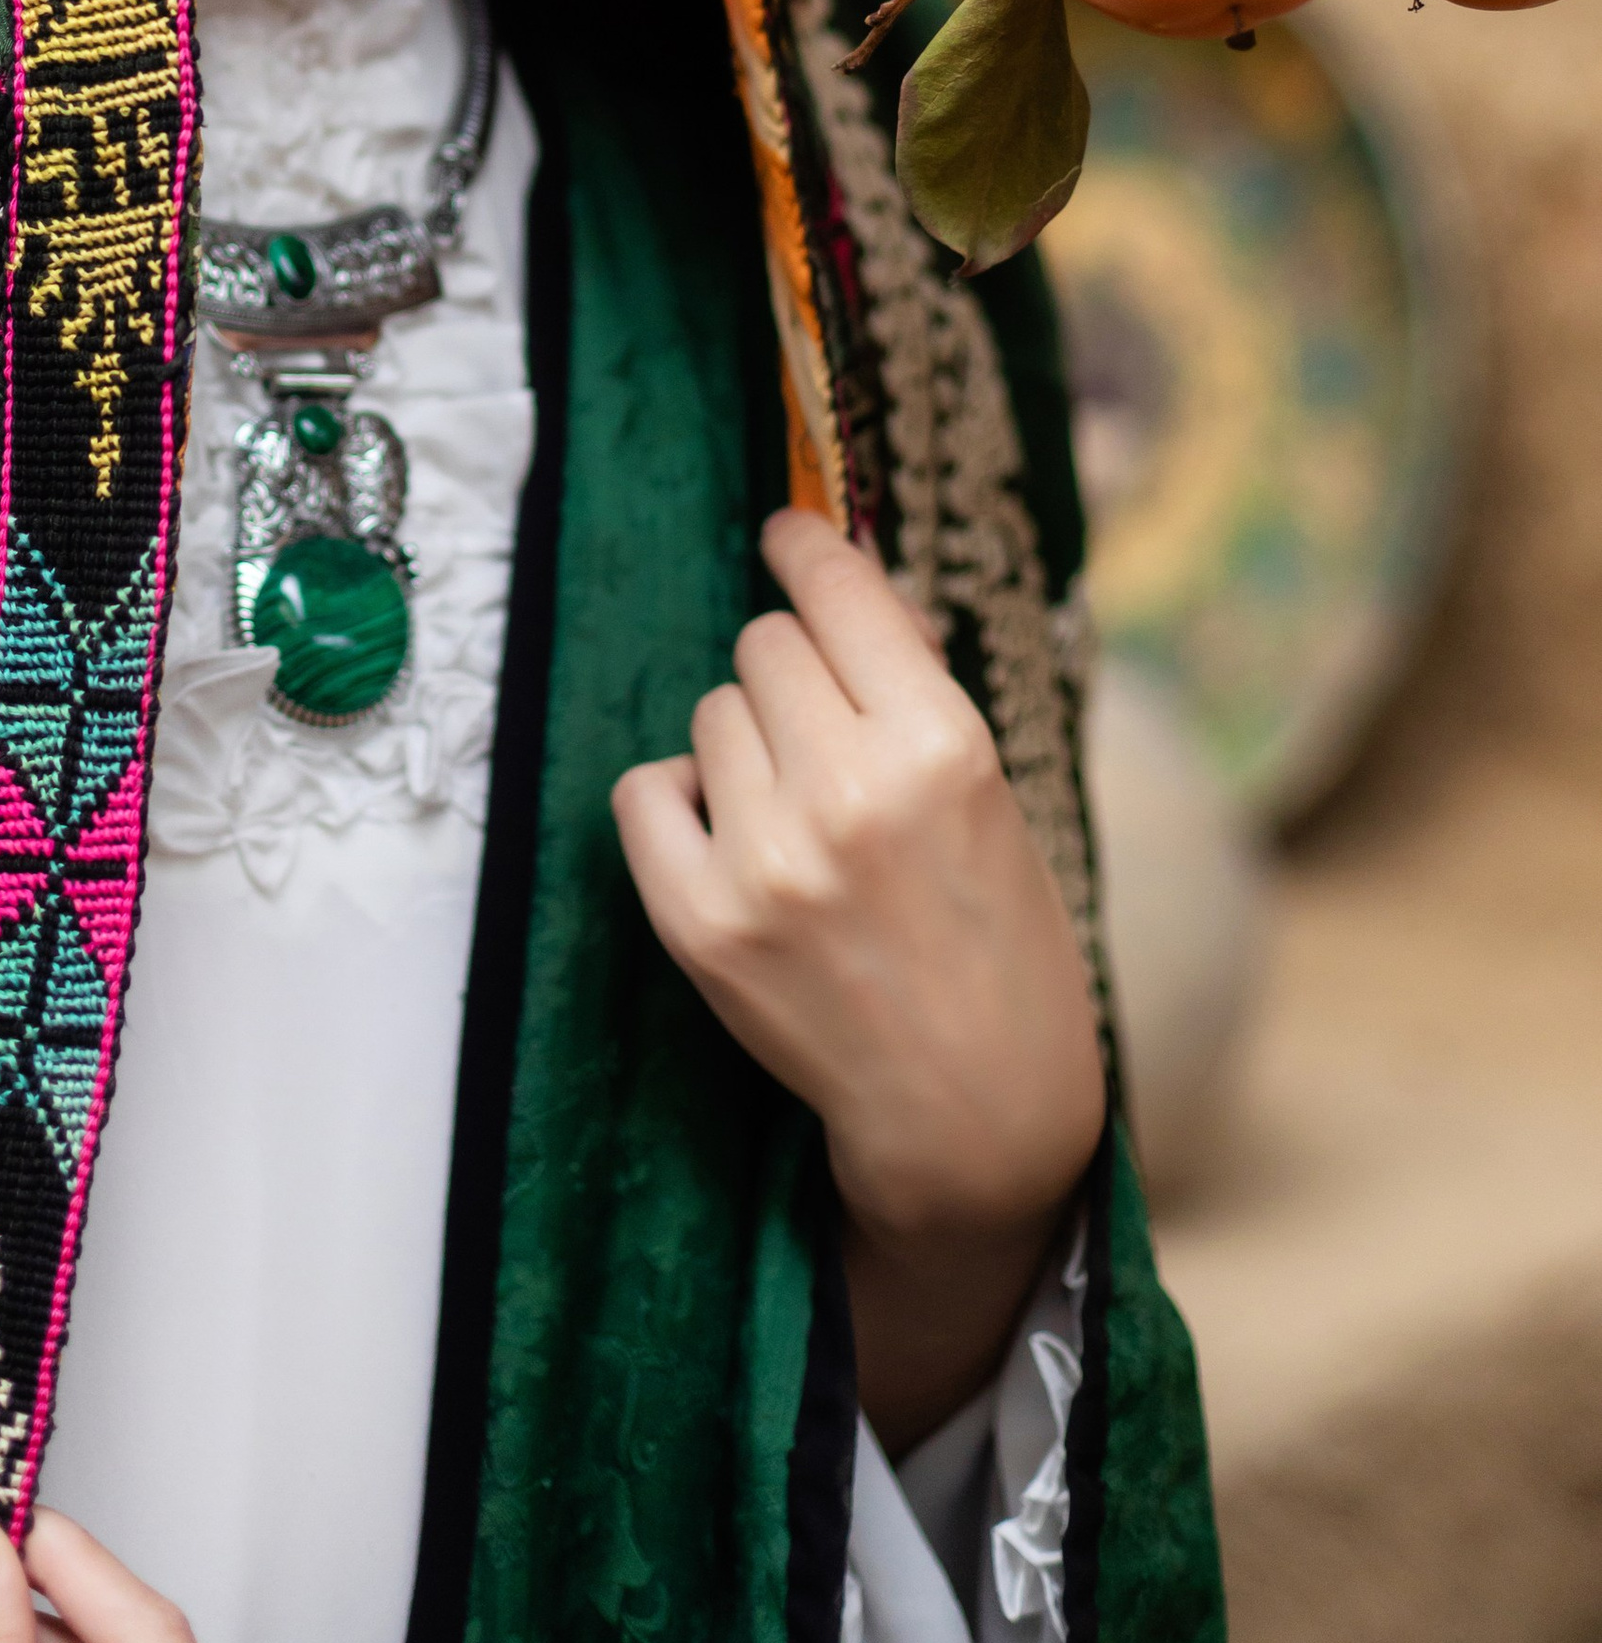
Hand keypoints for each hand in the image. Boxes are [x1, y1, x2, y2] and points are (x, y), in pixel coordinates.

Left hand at [611, 508, 1103, 1451]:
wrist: (974, 1108)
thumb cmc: (996, 937)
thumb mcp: (987, 791)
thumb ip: (910, 685)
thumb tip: (834, 576)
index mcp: (941, 746)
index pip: (836, 590)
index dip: (805, 550)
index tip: (785, 533)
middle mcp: (849, 792)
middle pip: (764, 645)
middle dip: (792, 676)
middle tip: (827, 742)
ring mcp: (766, 861)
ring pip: (710, 715)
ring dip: (745, 746)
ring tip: (801, 818)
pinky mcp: (700, 923)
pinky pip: (647, 792)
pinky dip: (681, 804)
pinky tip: (734, 842)